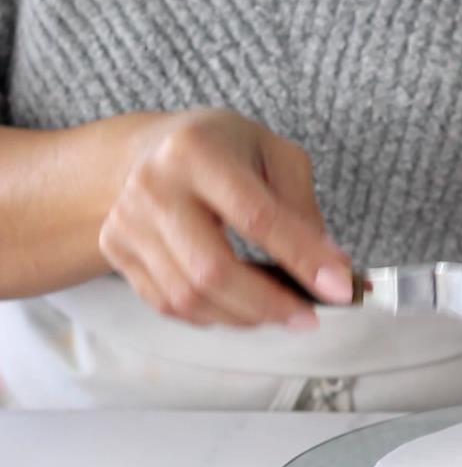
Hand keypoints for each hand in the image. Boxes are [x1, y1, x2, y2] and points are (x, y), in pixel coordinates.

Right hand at [98, 108, 351, 328]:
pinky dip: (213, 316)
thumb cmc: (222, 149)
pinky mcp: (116, 251)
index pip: (256, 217)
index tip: (339, 288)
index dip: (302, 258)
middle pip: (213, 269)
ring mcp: (128, 222)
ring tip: (280, 311)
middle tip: (309, 317)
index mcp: (198, 152)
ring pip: (189, 296)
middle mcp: (154, 187)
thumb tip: (331, 266)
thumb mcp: (275, 155)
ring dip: (245, 315)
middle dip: (270, 304)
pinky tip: (242, 307)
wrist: (150, 149)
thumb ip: (303, 208)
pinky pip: (168, 303)